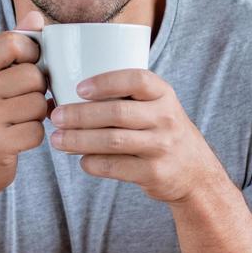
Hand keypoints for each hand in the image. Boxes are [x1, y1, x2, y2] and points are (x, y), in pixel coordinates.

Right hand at [0, 10, 48, 196]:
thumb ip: (14, 46)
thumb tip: (37, 16)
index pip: (15, 42)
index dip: (32, 54)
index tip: (28, 68)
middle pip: (34, 76)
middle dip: (38, 91)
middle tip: (24, 102)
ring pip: (39, 104)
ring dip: (38, 115)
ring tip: (20, 120)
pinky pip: (37, 131)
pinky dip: (35, 137)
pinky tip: (19, 138)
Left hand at [47, 69, 221, 202]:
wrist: (195, 171)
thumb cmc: (161, 131)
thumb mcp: (156, 106)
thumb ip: (123, 97)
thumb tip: (62, 95)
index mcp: (164, 94)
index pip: (137, 80)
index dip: (106, 82)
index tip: (78, 88)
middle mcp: (166, 118)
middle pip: (117, 113)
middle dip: (81, 115)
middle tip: (56, 117)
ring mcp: (162, 147)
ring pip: (113, 141)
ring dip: (79, 140)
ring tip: (57, 140)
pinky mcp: (154, 173)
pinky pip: (116, 167)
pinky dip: (92, 163)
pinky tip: (81, 160)